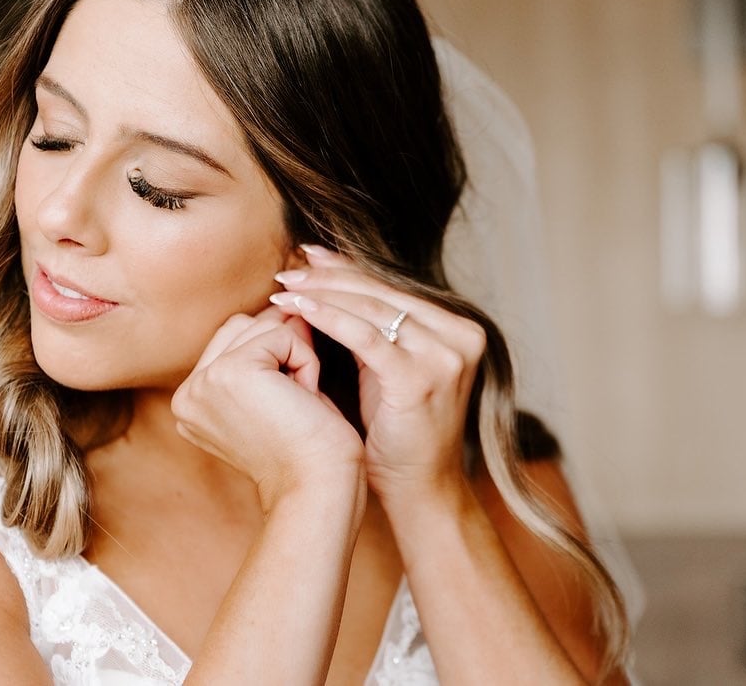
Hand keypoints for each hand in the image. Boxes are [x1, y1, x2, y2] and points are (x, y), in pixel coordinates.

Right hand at [171, 305, 365, 508]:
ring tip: (299, 400)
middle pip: (242, 326)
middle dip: (283, 350)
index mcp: (191, 402)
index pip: (233, 340)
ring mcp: (203, 382)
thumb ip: (268, 352)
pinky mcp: (230, 372)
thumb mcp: (279, 393)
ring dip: (295, 355)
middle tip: (297, 401)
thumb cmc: (310, 448)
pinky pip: (280, 335)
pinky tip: (304, 398)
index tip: (291, 400)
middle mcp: (186, 393)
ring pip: (260, 327)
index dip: (276, 354)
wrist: (319, 485)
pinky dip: (304, 360)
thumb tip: (285, 306)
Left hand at [271, 245, 486, 504]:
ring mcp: (446, 355)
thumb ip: (378, 330)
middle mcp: (461, 335)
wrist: (421, 488)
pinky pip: (366, 337)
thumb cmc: (400, 433)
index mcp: (459, 327)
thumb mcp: (393, 369)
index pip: (395, 287)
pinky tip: (298, 310)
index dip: (349, 269)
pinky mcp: (421, 376)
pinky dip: (328, 319)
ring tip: (284, 289)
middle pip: (384, 292)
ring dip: (323, 294)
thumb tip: (332, 285)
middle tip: (287, 270)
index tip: (309, 257)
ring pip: (373, 309)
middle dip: (330, 278)